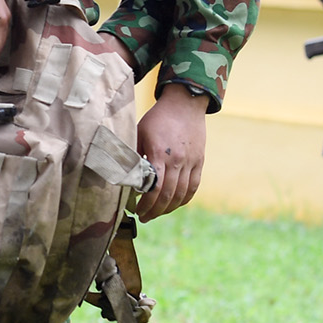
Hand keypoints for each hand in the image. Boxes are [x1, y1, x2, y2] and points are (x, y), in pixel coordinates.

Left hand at [134, 84, 208, 219]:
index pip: (154, 188)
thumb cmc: (158, 119)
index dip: (146, 204)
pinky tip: (174, 204)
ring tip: (157, 213)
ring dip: (168, 208)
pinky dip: (184, 199)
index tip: (137, 211)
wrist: (184, 104)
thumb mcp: (140, 133)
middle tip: (144, 217)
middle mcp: (177, 160)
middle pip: (168, 196)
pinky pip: (193, 187)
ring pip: (181, 194)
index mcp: (160, 154)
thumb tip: (123, 176)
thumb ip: (134, 155)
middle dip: (155, 211)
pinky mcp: (199, 161)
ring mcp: (190, 162)